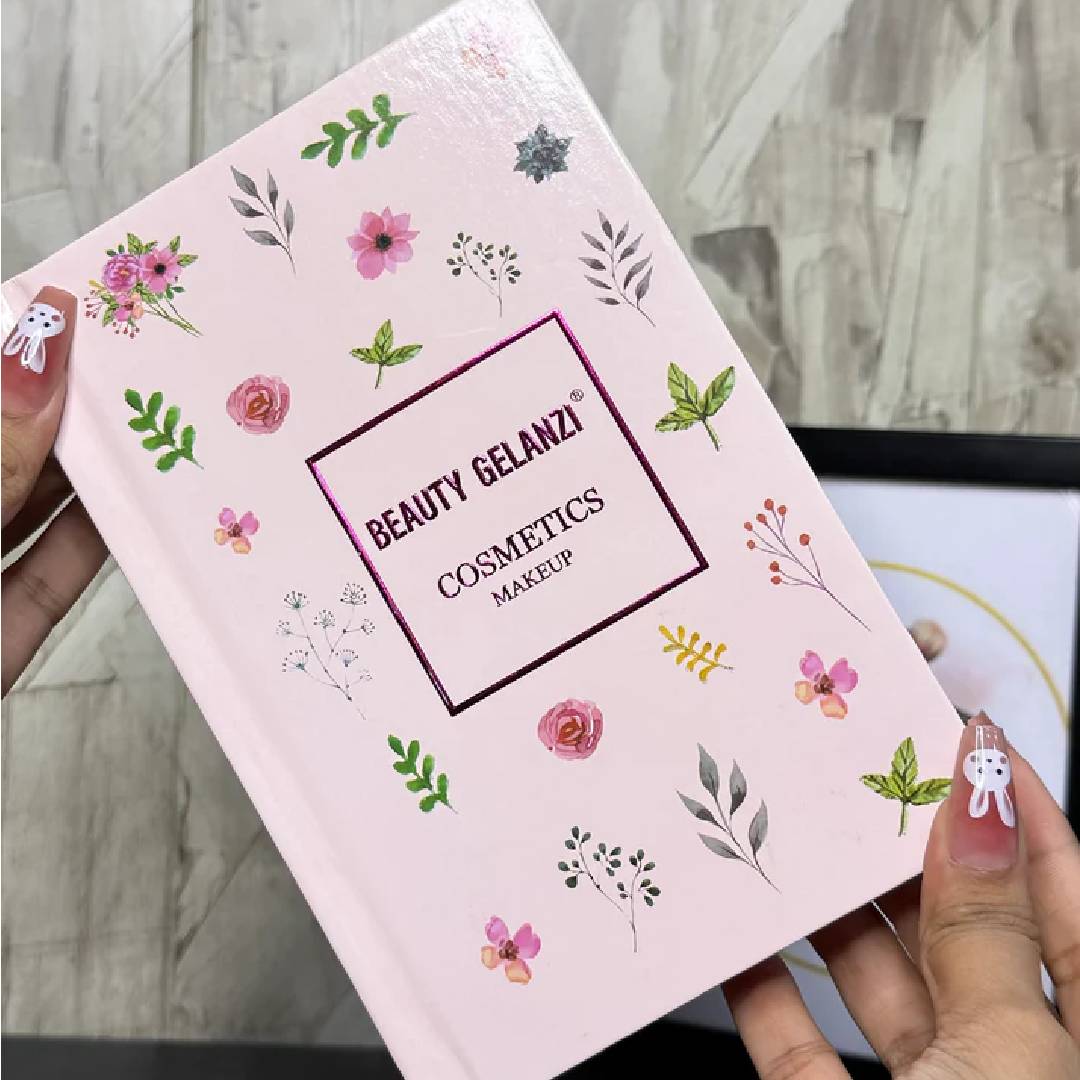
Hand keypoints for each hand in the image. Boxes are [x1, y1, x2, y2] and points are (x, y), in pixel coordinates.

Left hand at [2, 287, 107, 694]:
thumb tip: (37, 353)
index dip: (7, 350)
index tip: (66, 305)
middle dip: (56, 402)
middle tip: (131, 355)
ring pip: (20, 507)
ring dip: (85, 471)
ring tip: (148, 420)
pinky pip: (43, 580)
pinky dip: (92, 545)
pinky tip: (134, 507)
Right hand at [725, 713, 1079, 1078]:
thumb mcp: (1006, 1053)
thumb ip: (983, 931)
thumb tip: (980, 804)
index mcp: (1076, 1046)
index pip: (1062, 903)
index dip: (1024, 817)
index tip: (969, 743)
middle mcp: (1006, 1061)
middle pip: (958, 931)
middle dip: (906, 852)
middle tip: (859, 772)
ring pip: (876, 980)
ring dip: (830, 913)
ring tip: (790, 836)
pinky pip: (799, 1043)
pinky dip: (764, 991)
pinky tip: (738, 936)